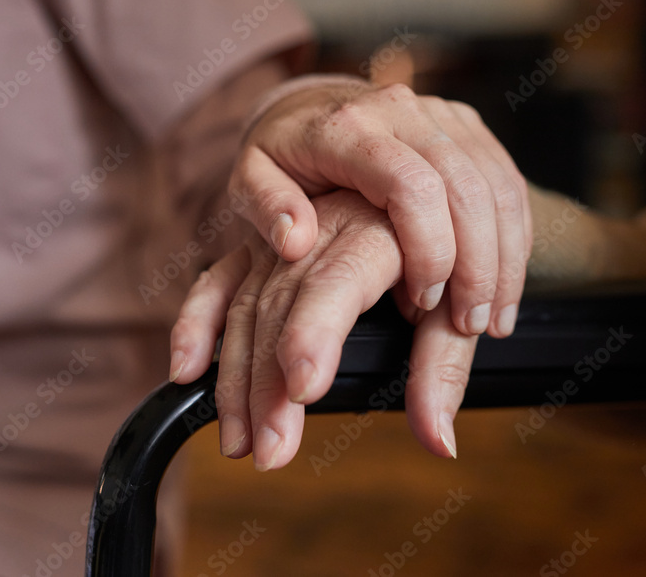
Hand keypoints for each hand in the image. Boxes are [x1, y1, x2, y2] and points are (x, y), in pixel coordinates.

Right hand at [170, 190, 476, 469]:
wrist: (426, 192)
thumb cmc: (449, 257)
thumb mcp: (459, 308)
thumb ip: (445, 370)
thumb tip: (440, 442)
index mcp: (378, 230)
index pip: (338, 282)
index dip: (315, 333)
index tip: (304, 389)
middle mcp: (322, 229)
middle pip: (280, 303)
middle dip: (268, 383)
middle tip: (270, 452)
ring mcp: (285, 240)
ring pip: (245, 304)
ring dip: (236, 378)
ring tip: (241, 442)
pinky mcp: (261, 250)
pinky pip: (219, 285)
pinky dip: (198, 327)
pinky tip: (186, 372)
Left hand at [231, 82, 530, 337]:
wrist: (308, 107)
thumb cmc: (280, 154)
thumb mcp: (249, 178)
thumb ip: (266, 207)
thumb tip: (296, 240)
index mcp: (348, 127)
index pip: (409, 182)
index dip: (428, 245)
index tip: (423, 301)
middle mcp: (401, 111)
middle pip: (464, 184)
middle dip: (477, 263)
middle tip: (470, 325)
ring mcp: (440, 114)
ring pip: (495, 182)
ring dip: (503, 256)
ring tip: (492, 319)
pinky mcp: (464, 125)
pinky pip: (505, 178)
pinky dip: (513, 236)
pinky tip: (505, 285)